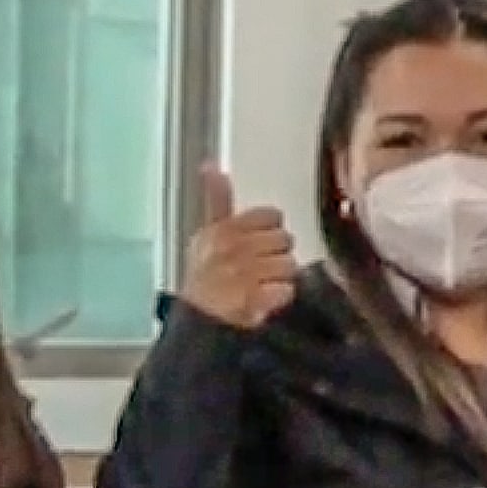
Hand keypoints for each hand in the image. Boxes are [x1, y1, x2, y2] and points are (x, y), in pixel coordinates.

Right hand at [176, 166, 299, 331]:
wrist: (196, 322)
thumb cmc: (204, 278)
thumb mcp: (206, 236)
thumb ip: (217, 201)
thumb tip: (212, 165)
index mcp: (224, 230)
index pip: (270, 217)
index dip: (270, 231)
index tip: (259, 244)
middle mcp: (234, 248)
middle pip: (284, 240)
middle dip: (277, 255)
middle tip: (261, 268)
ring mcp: (244, 274)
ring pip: (289, 265)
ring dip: (280, 277)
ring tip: (263, 284)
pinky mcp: (254, 299)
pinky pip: (287, 290)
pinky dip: (279, 297)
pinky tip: (265, 299)